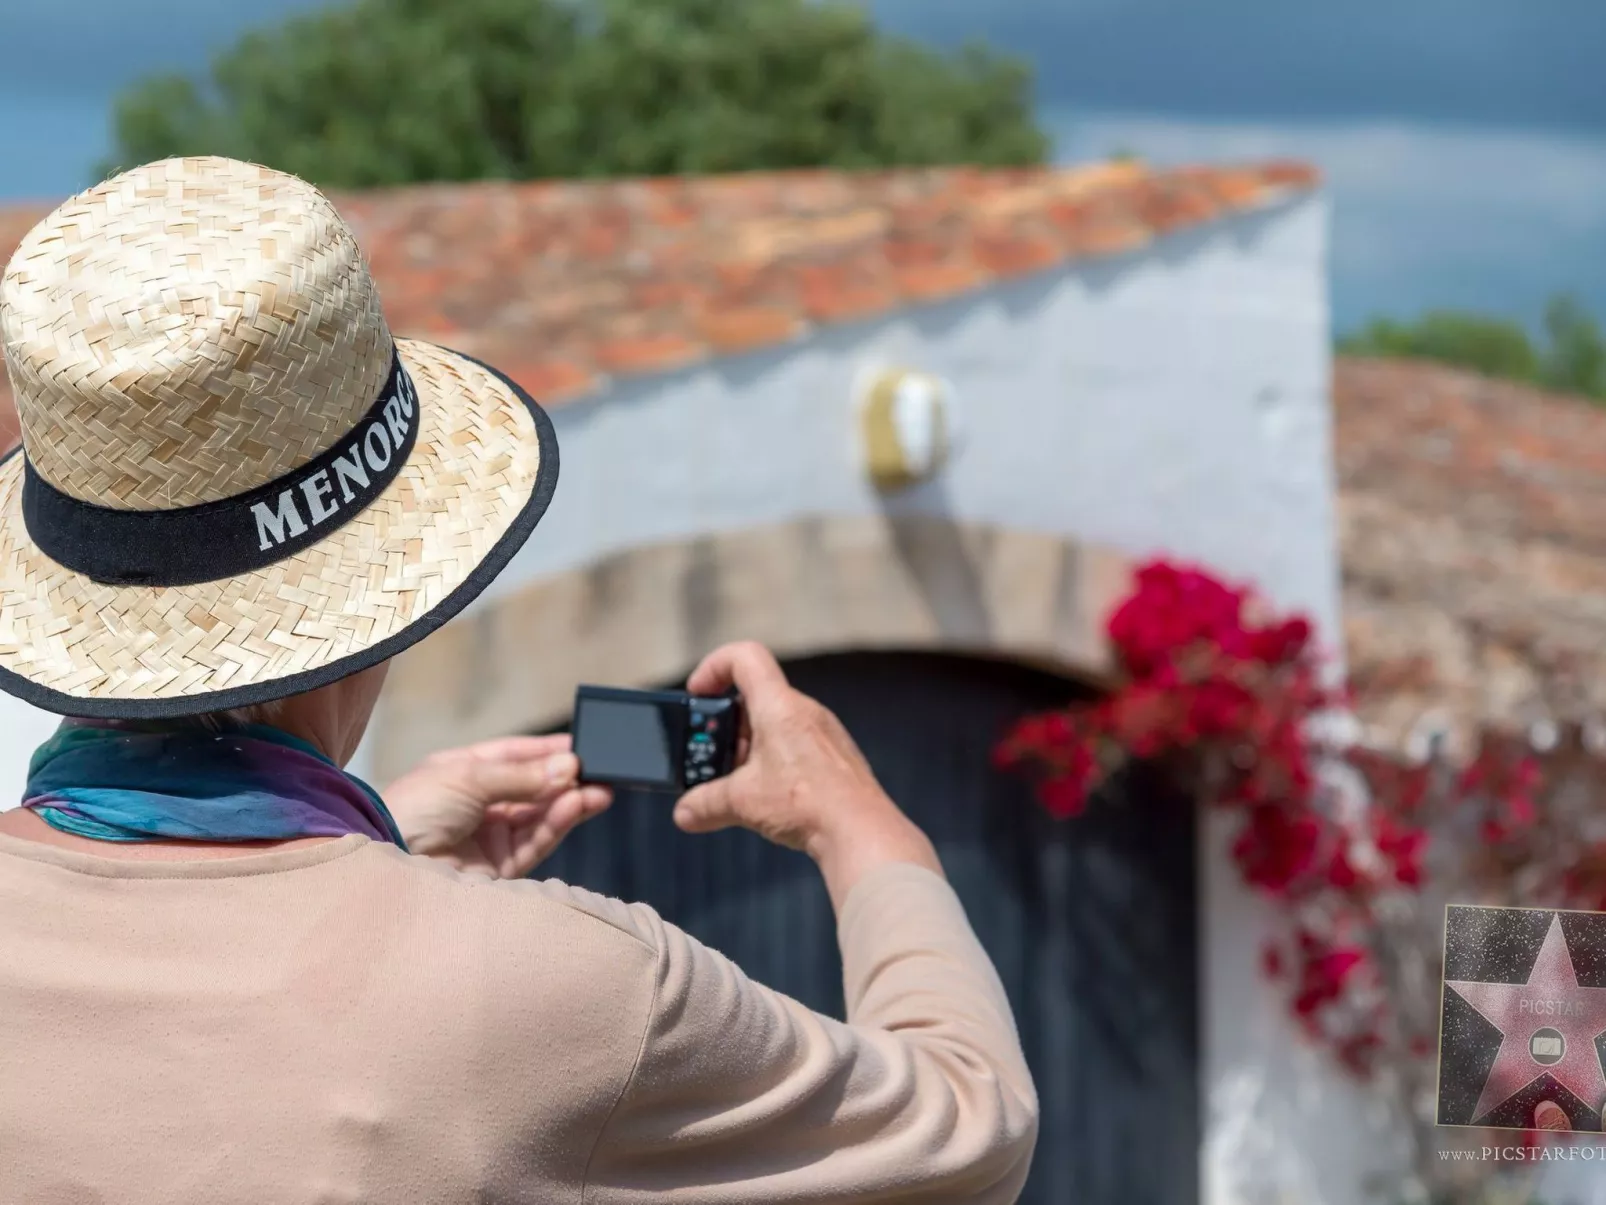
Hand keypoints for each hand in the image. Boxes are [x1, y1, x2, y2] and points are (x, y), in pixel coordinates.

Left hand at [383, 735, 611, 878]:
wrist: (388, 863)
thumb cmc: (415, 809)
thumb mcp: (469, 777)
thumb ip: (522, 775)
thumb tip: (569, 766)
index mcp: (464, 773)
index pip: (515, 756)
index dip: (547, 750)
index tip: (582, 745)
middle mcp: (479, 804)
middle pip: (533, 788)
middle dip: (566, 779)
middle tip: (601, 769)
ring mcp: (489, 837)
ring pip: (540, 816)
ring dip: (570, 802)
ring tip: (600, 790)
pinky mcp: (499, 869)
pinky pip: (536, 842)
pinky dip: (557, 824)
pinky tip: (576, 805)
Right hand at [672, 642, 940, 908]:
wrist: (860, 831)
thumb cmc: (808, 803)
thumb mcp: (743, 802)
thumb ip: (707, 804)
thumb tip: (684, 813)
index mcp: (779, 706)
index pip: (745, 657)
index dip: (714, 666)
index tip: (697, 694)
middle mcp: (805, 711)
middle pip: (755, 697)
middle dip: (726, 726)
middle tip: (709, 755)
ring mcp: (824, 733)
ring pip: (775, 725)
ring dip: (749, 748)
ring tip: (737, 784)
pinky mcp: (835, 757)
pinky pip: (796, 746)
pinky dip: (773, 762)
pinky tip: (768, 797)